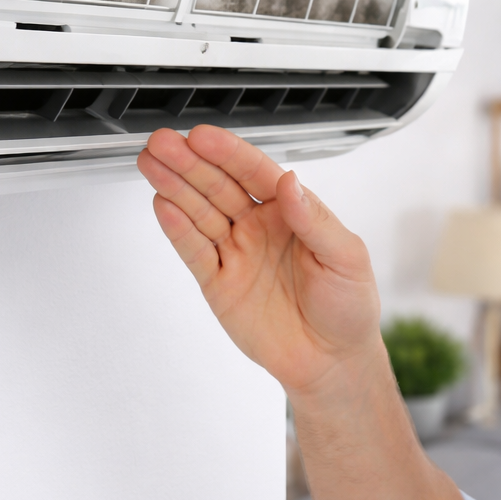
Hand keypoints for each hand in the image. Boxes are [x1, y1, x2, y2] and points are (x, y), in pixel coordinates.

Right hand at [136, 126, 381, 393]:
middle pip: (219, 186)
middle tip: (163, 142)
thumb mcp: (347, 258)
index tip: (203, 137)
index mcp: (293, 212)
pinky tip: (162, 205)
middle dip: (190, 163)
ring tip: (152, 162)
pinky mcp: (219, 284)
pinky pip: (195, 251)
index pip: (256, 173)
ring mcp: (237, 253)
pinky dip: (178, 229)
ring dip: (175, 187)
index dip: (229, 154)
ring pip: (201, 213)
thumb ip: (315, 221)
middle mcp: (260, 227)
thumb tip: (291, 182)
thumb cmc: (349, 307)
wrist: (332, 362)